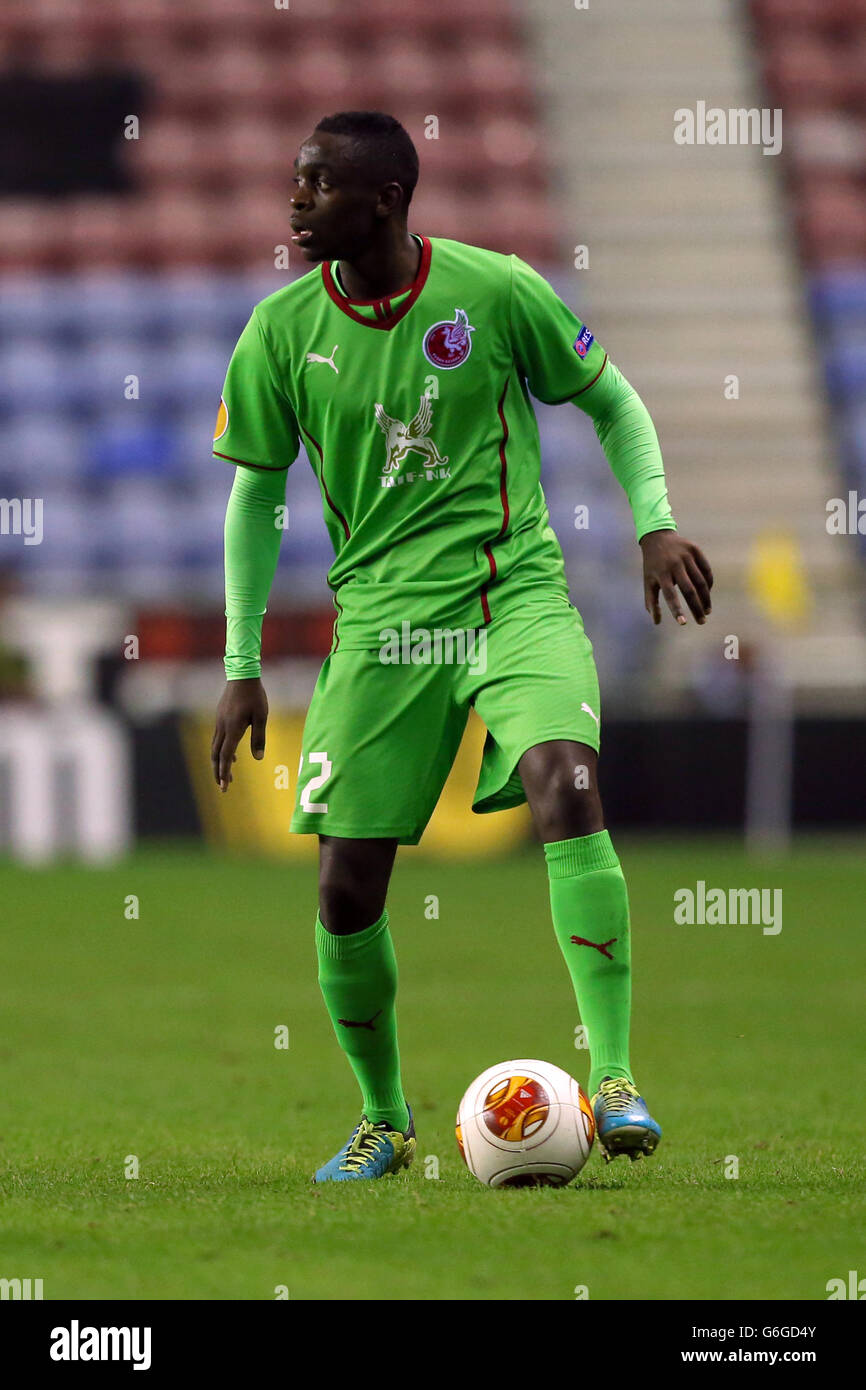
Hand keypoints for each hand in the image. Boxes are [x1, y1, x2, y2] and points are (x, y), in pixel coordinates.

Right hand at [211, 677, 268, 791]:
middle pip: (216, 755)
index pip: (225, 756)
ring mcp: (219, 721)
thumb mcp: (262, 717)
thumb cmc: (255, 696)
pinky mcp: (220, 717)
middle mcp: (222, 727)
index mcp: (233, 728)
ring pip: (215, 747)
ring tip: (227, 775)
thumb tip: (258, 758)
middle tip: (223, 786)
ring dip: (219, 762)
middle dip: (219, 771)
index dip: (224, 772)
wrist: (242, 675)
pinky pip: (218, 738)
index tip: (223, 786)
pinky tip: (231, 754)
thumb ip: (259, 738)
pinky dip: (222, 750)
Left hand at [640, 529, 712, 625]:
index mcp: (661, 573)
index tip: (683, 623)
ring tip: (707, 611)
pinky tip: (708, 595)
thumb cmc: (652, 565)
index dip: (676, 609)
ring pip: (701, 581)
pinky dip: (709, 584)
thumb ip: (651, 601)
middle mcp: (675, 564)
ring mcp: (686, 556)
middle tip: (701, 622)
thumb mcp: (648, 581)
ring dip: (706, 598)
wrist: (658, 537)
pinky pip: (706, 570)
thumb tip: (656, 622)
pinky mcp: (696, 550)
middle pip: (689, 590)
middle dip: (696, 608)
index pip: (670, 595)